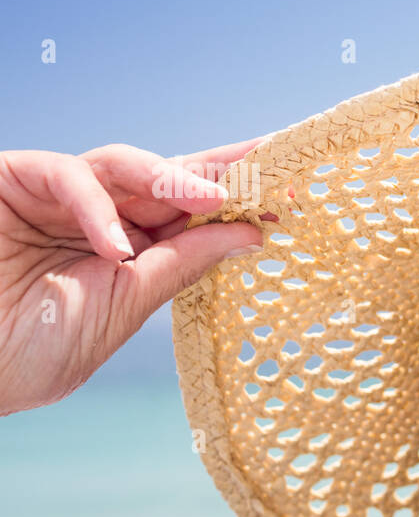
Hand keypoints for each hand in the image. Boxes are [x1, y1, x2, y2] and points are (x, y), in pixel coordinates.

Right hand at [0, 138, 273, 415]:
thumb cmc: (30, 353)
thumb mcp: (122, 309)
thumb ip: (179, 266)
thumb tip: (250, 236)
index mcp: (132, 252)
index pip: (193, 215)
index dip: (240, 204)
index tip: (292, 201)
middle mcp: (101, 217)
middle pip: (171, 179)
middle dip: (223, 171)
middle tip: (275, 164)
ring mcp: (58, 197)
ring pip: (127, 165)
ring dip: (174, 177)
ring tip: (212, 200)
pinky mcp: (14, 180)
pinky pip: (68, 175)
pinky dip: (97, 208)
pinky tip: (117, 248)